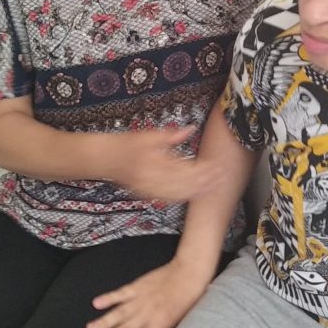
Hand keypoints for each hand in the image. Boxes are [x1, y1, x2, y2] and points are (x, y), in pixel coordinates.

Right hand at [86, 258, 209, 327]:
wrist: (187, 274)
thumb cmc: (185, 300)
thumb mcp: (177, 321)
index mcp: (160, 325)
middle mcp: (148, 314)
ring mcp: (141, 299)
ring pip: (120, 313)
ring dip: (104, 322)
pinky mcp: (137, 286)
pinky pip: (120, 293)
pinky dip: (108, 298)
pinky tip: (96, 303)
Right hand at [109, 127, 224, 202]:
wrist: (105, 158)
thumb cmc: (126, 144)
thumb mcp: (149, 134)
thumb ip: (172, 135)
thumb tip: (191, 128)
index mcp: (155, 160)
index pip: (186, 168)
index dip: (203, 169)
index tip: (217, 166)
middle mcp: (153, 177)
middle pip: (185, 183)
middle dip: (205, 182)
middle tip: (222, 178)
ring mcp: (150, 188)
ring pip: (179, 194)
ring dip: (197, 191)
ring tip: (213, 187)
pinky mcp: (148, 194)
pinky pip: (169, 199)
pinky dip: (184, 197)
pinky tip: (194, 194)